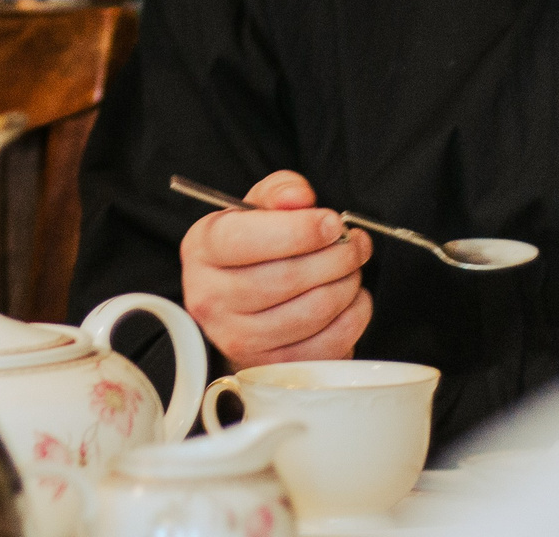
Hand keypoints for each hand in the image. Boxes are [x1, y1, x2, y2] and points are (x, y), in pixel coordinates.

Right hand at [181, 170, 374, 368]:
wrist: (236, 306)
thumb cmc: (251, 251)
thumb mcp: (254, 211)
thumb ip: (278, 193)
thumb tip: (300, 197)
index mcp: (202, 249)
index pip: (247, 239)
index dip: (300, 230)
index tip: (333, 223)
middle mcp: (210, 297)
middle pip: (286, 278)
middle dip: (336, 257)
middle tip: (356, 244)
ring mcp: (237, 338)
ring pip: (310, 312)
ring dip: (347, 286)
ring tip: (352, 269)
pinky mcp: (269, 366)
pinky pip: (325, 346)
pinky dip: (352, 319)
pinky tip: (352, 300)